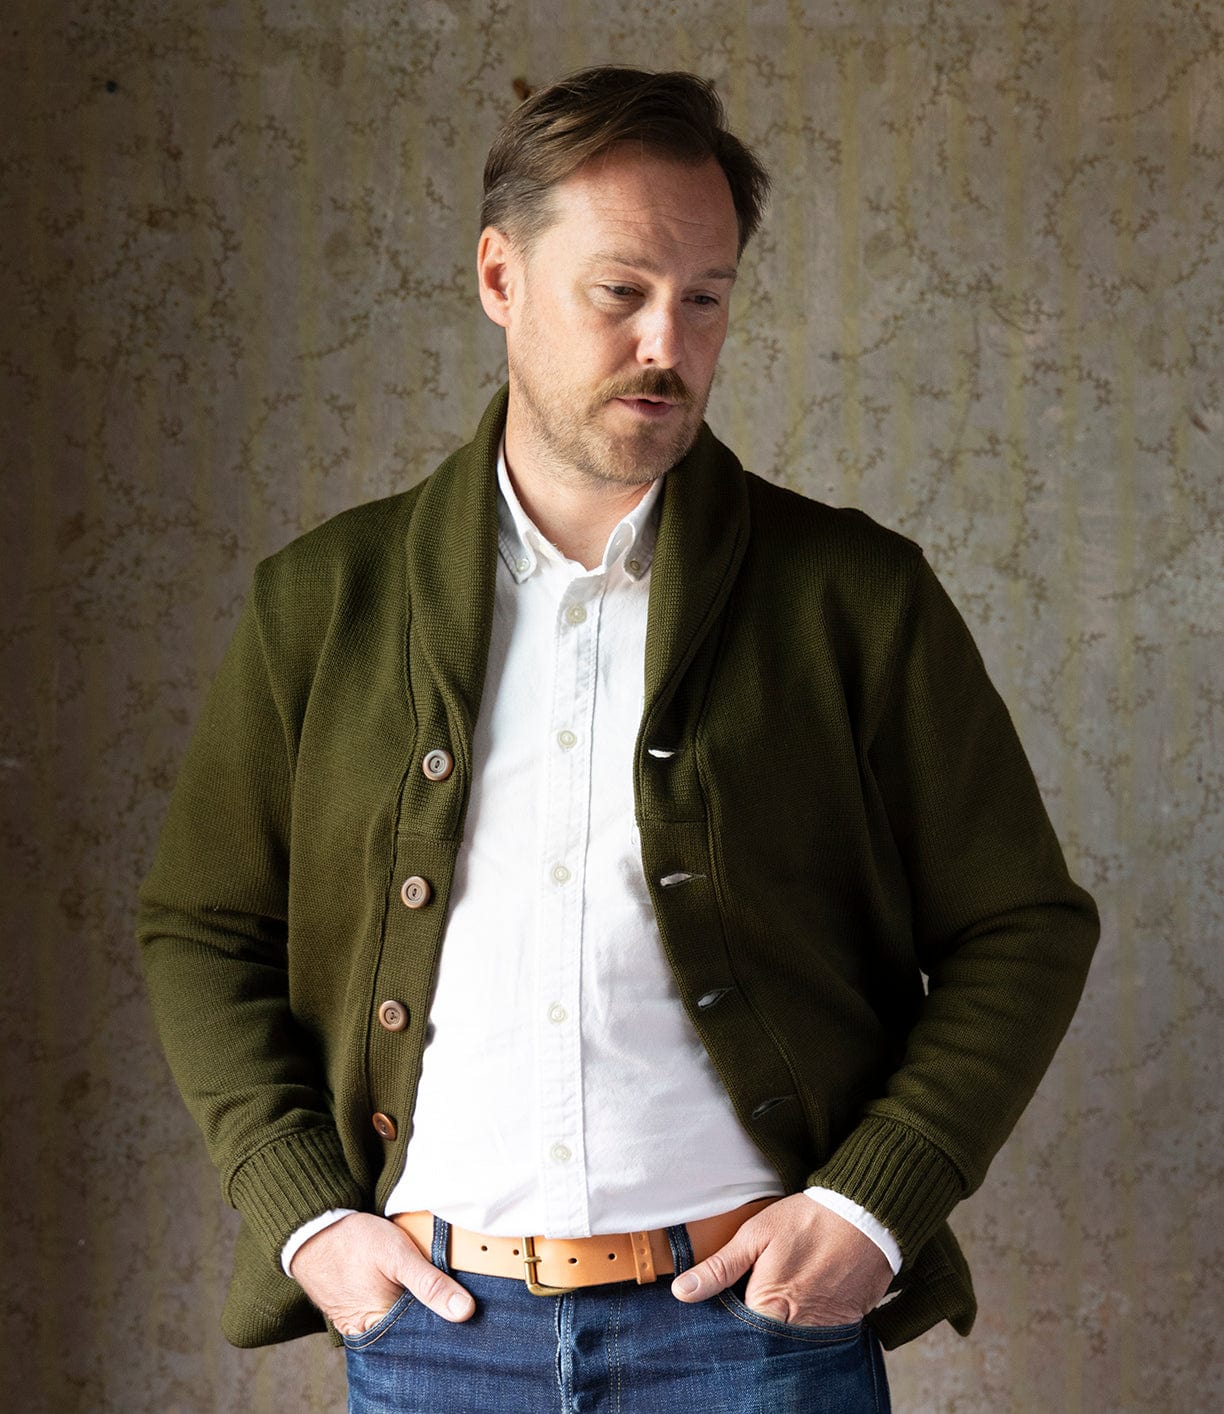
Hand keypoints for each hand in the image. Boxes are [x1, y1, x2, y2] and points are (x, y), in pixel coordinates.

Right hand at [289, 1212, 474, 1334]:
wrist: (314, 1231)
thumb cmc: (354, 1241)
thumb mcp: (399, 1255)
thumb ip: (431, 1284)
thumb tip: (465, 1311)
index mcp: (379, 1327)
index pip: (424, 1339)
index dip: (446, 1324)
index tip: (464, 1310)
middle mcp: (368, 1334)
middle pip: (411, 1334)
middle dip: (431, 1318)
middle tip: (449, 1296)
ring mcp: (359, 1326)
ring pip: (399, 1325)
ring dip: (415, 1310)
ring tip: (423, 1287)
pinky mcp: (354, 1315)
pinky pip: (383, 1317)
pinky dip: (398, 1305)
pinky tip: (406, 1289)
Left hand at [670, 1193, 892, 1325]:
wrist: (866, 1217)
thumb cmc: (807, 1221)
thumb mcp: (756, 1235)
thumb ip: (719, 1267)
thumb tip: (682, 1292)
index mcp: (767, 1308)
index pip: (736, 1335)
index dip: (729, 1324)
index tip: (727, 1306)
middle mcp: (795, 1330)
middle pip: (763, 1345)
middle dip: (754, 1331)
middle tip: (757, 1296)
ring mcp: (822, 1333)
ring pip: (790, 1345)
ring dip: (781, 1330)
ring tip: (782, 1299)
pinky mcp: (844, 1328)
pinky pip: (818, 1340)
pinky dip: (808, 1328)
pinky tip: (805, 1303)